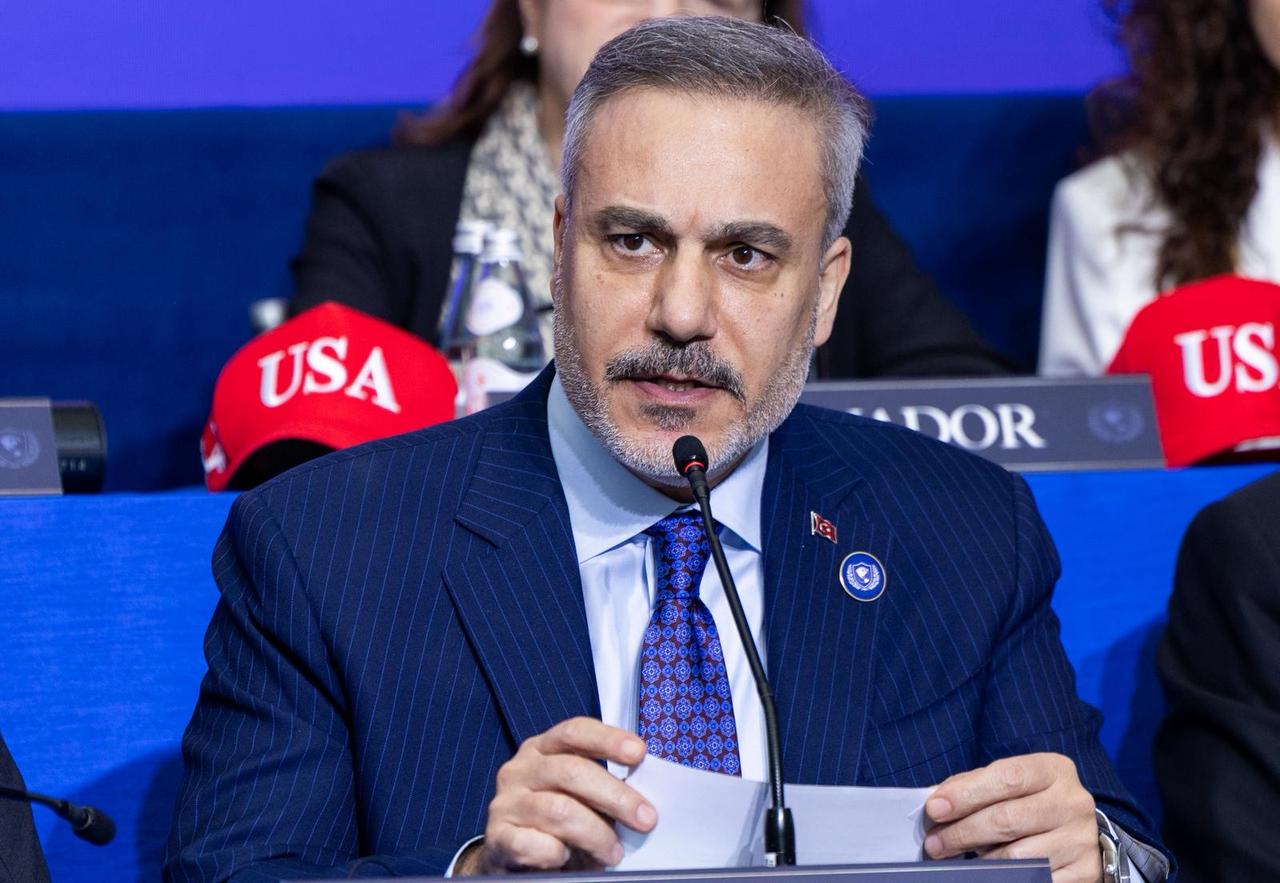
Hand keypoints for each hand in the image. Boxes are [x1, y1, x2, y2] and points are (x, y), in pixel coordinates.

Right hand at [456, 717, 656, 874]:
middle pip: (571, 771)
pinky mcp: (497, 837)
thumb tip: (643, 798)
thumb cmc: (557, 823)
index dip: (608, 739)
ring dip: (595, 834)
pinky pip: (534, 844)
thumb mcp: (579, 796)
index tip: (639, 753)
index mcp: (541, 749)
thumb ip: (603, 787)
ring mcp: (505, 803)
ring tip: (613, 852)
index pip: (574, 732)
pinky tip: (565, 858)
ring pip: (559, 810)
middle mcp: (519, 770)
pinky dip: (558, 853)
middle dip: (615, 795)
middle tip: (645, 818)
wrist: (514, 859)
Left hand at [924, 753, 1100, 882]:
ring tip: (959, 857)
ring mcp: (1080, 840)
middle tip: (935, 843)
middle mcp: (1072, 802)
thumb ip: (975, 786)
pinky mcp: (1083, 873)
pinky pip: (1035, 880)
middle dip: (962, 832)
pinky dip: (1005, 878)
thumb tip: (937, 800)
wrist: (1081, 835)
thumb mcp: (1010, 784)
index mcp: (1053, 770)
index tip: (934, 809)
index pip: (1007, 778)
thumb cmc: (1032, 803)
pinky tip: (988, 872)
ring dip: (980, 859)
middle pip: (1007, 819)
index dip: (966, 794)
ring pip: (1018, 856)